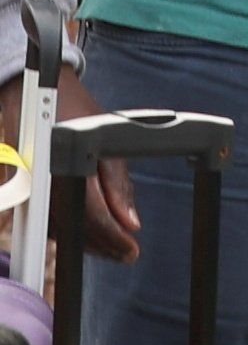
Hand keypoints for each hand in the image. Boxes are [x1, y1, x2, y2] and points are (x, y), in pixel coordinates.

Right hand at [5, 64, 134, 261]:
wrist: (35, 90)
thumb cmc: (75, 112)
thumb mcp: (108, 143)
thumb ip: (119, 186)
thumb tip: (130, 223)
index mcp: (64, 164)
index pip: (90, 213)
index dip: (113, 237)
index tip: (131, 250)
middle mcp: (40, 178)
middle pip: (70, 226)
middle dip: (100, 244)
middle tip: (125, 254)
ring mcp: (26, 184)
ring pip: (55, 227)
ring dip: (84, 240)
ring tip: (112, 247)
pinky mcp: (19, 187)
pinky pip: (43, 217)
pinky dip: (66, 228)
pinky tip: (86, 234)